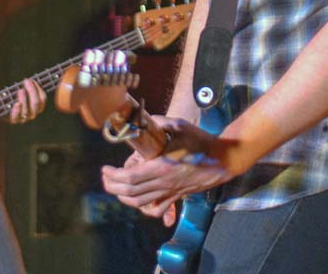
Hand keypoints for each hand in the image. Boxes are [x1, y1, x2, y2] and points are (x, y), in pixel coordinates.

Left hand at [8, 78, 45, 124]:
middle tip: (26, 81)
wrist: (4, 107)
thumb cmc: (15, 96)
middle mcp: (33, 114)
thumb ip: (29, 86)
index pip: (42, 98)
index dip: (38, 88)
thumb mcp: (24, 91)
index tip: (31, 80)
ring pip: (27, 110)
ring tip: (21, 90)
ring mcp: (24, 119)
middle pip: (36, 103)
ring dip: (24, 99)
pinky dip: (17, 110)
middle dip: (32, 91)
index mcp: (38, 107)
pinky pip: (17, 117)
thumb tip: (30, 79)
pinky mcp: (14, 120)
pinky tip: (17, 103)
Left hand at [101, 118, 237, 222]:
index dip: (114, 175)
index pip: (130, 177)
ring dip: (124, 197)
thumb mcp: (179, 126)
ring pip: (141, 203)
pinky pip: (157, 209)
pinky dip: (144, 208)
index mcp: (162, 168)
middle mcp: (164, 184)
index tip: (105, 169)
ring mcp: (170, 192)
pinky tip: (138, 199)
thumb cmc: (201, 142)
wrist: (223, 159)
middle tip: (106, 176)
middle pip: (131, 192)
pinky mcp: (177, 196)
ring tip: (116, 187)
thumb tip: (141, 118)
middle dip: (113, 186)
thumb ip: (159, 122)